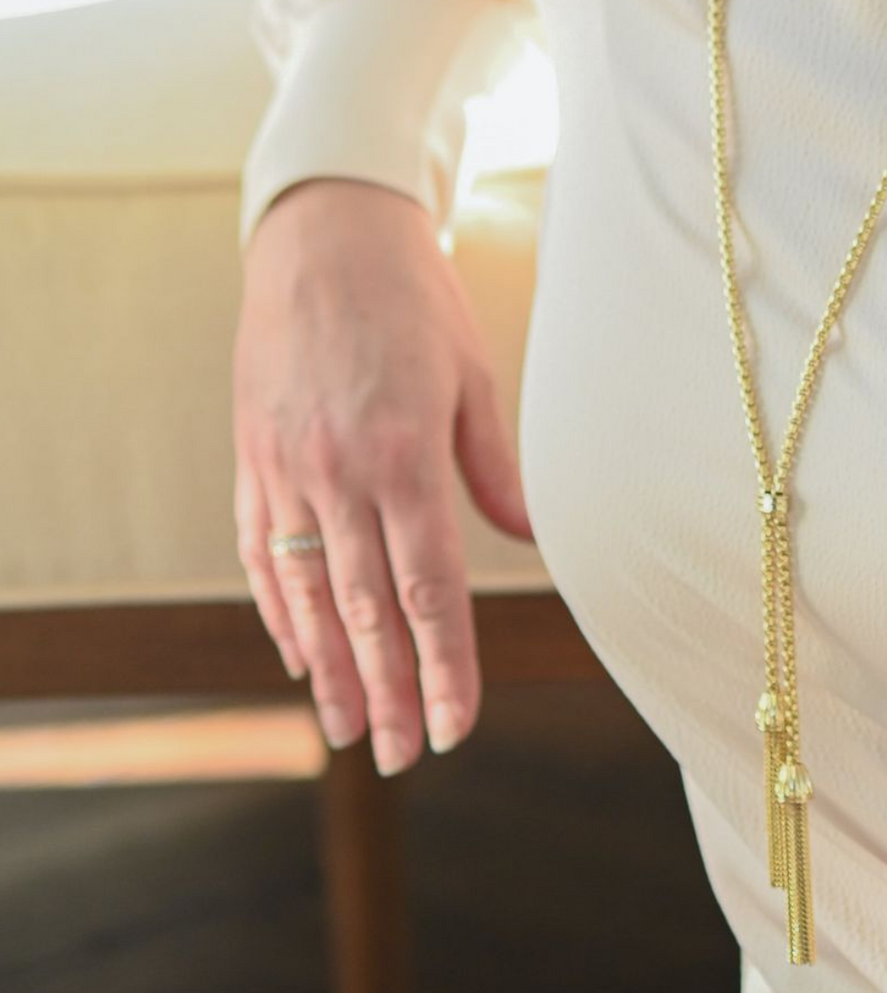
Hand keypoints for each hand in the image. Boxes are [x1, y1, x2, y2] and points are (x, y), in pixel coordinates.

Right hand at [232, 177, 536, 772]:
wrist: (324, 235)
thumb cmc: (416, 299)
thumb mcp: (472, 375)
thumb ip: (493, 468)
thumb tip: (528, 539)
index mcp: (404, 455)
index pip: (430, 589)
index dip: (444, 666)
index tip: (458, 724)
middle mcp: (338, 474)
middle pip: (368, 611)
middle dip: (389, 693)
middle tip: (406, 758)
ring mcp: (285, 470)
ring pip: (308, 595)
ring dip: (330, 671)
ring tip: (349, 732)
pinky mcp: (252, 457)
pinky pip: (261, 553)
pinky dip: (280, 610)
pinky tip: (299, 653)